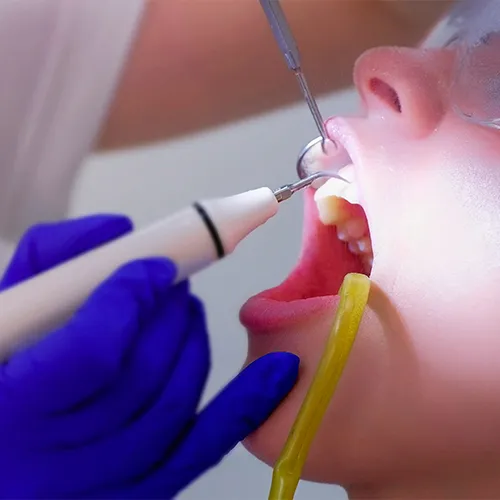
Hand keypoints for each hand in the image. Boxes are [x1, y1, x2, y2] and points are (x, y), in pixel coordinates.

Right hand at [0, 215, 298, 498]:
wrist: (10, 448)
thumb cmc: (6, 368)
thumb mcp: (5, 309)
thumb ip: (54, 259)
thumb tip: (123, 230)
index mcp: (12, 408)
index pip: (92, 354)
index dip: (130, 301)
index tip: (153, 267)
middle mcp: (54, 461)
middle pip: (143, 376)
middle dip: (169, 314)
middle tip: (174, 282)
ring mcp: (105, 484)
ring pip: (175, 403)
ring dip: (193, 341)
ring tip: (186, 311)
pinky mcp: (145, 491)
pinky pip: (203, 447)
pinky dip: (246, 404)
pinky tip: (278, 369)